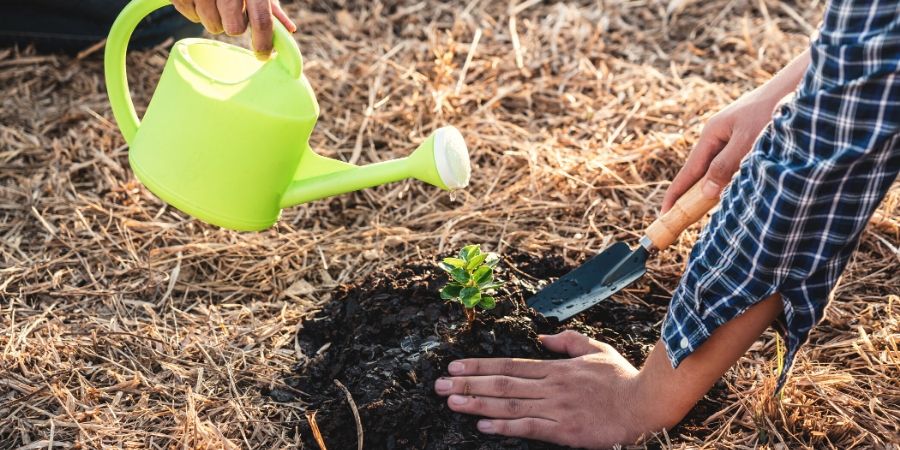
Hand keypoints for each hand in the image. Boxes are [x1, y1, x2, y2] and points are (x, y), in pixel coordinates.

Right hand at [171, 0, 297, 57]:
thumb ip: (271, 7)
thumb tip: (289, 30)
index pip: (261, 19)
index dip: (263, 42)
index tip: (263, 55)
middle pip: (234, 28)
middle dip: (235, 25)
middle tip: (232, 10)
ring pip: (212, 26)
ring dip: (216, 19)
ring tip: (216, 1)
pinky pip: (191, 16)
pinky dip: (197, 12)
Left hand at [434, 331, 670, 447]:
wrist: (646, 402)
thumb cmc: (621, 377)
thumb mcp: (594, 348)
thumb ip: (566, 342)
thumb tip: (542, 338)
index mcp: (555, 367)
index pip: (509, 365)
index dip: (479, 366)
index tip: (455, 367)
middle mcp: (550, 385)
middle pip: (501, 384)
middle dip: (468, 384)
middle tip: (439, 385)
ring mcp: (556, 407)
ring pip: (509, 404)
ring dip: (477, 403)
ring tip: (452, 401)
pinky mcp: (564, 430)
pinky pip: (529, 427)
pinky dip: (505, 427)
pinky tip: (483, 426)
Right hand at [661, 87, 779, 212]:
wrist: (799, 84)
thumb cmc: (773, 108)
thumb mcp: (747, 140)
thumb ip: (725, 166)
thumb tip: (705, 192)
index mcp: (711, 134)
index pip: (688, 172)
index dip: (675, 195)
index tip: (664, 215)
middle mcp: (718, 136)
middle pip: (699, 172)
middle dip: (691, 196)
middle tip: (683, 220)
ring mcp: (732, 136)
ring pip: (717, 169)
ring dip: (712, 188)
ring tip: (705, 210)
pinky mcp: (747, 137)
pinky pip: (731, 164)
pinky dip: (728, 180)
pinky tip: (732, 189)